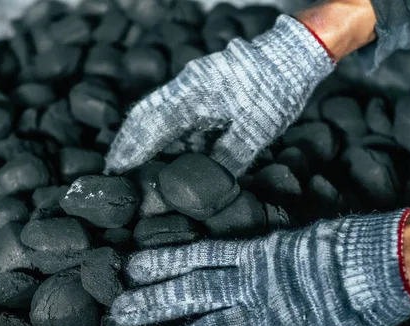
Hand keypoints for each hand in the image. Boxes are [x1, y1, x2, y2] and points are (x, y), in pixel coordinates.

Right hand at [104, 14, 333, 176]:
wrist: (295, 54)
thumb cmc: (278, 89)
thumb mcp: (256, 131)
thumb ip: (228, 159)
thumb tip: (207, 186)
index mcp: (194, 94)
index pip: (151, 125)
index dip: (132, 151)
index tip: (116, 171)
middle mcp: (186, 86)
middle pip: (145, 116)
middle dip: (127, 143)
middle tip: (114, 169)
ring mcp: (193, 85)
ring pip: (158, 113)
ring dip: (145, 139)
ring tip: (133, 164)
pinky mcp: (203, 88)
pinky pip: (176, 112)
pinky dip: (167, 133)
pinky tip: (167, 152)